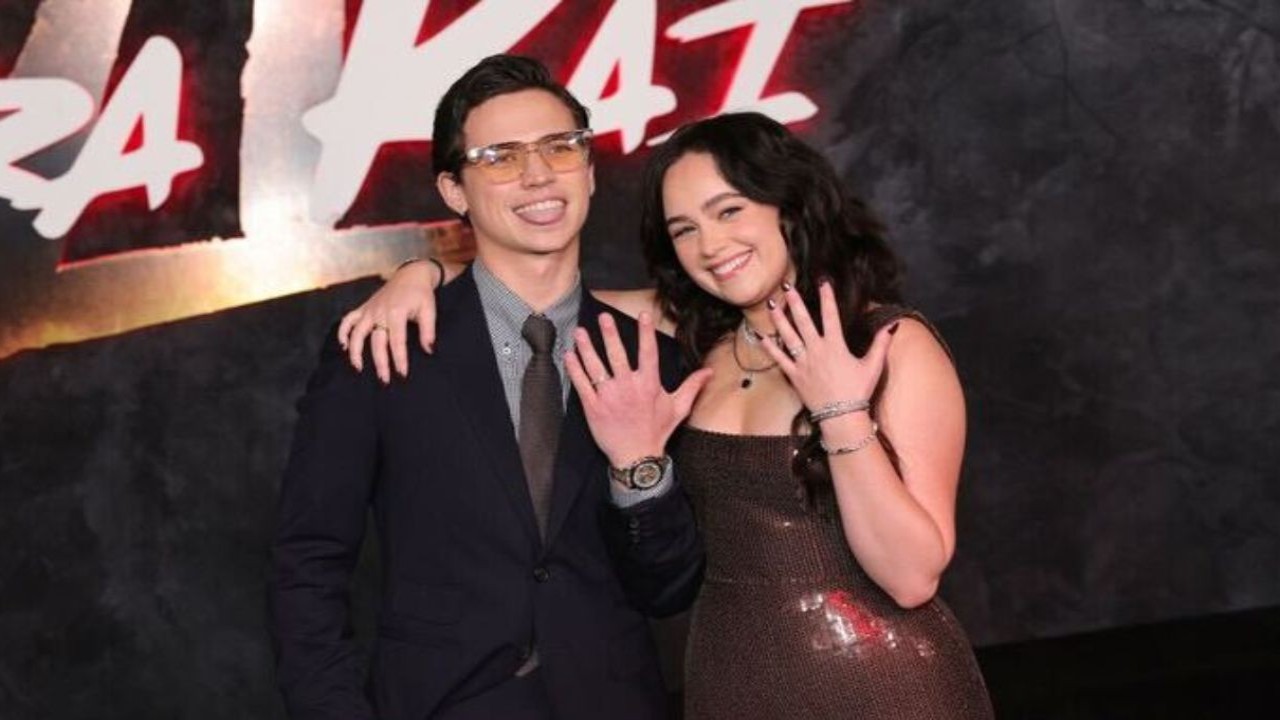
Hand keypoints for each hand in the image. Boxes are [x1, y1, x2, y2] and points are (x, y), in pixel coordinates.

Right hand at [337, 259, 440, 382]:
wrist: (411, 274)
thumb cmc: (421, 294)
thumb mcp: (429, 310)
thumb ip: (428, 331)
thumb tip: (429, 350)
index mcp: (397, 313)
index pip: (397, 341)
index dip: (399, 359)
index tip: (402, 374)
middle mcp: (379, 312)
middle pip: (376, 342)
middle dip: (380, 362)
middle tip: (385, 380)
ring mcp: (369, 310)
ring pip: (357, 333)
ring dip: (355, 351)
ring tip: (358, 368)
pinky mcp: (364, 308)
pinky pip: (348, 320)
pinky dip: (343, 332)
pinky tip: (343, 346)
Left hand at [565, 312, 713, 467]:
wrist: (637, 457)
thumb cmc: (657, 431)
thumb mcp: (679, 408)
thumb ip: (692, 386)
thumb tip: (709, 371)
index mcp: (649, 384)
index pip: (648, 352)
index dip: (645, 332)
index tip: (642, 314)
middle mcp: (628, 387)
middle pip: (617, 354)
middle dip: (610, 334)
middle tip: (603, 317)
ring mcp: (609, 397)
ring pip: (596, 366)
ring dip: (587, 347)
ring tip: (580, 332)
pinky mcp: (593, 407)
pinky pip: (582, 384)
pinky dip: (575, 369)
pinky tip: (569, 355)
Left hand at [759, 281, 895, 411]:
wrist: (841, 416)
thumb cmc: (858, 391)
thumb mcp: (873, 366)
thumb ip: (880, 344)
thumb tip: (891, 326)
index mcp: (835, 346)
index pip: (831, 315)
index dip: (827, 297)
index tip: (823, 282)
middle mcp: (817, 351)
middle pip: (803, 321)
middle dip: (795, 302)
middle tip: (787, 286)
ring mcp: (803, 363)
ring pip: (788, 336)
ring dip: (779, 320)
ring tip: (771, 305)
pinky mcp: (794, 376)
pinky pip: (780, 359)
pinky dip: (771, 348)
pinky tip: (762, 336)